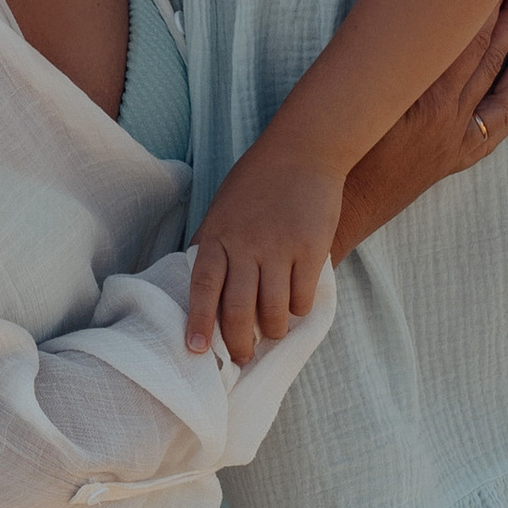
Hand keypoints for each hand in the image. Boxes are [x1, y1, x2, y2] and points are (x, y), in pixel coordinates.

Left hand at [185, 141, 345, 364]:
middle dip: (239, 344)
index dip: (198, 322)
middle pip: (239, 310)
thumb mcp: (222, 209)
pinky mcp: (311, 250)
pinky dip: (298, 310)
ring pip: (273, 312)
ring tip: (272, 333)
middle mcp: (246, 245)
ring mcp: (279, 248)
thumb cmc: (257, 181)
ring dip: (273, 331)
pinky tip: (295, 306)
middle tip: (241, 357)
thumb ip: (213, 246)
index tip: (197, 349)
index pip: (202, 287)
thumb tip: (204, 290)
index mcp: (217, 235)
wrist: (303, 151)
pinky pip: (302, 298)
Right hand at [336, 0, 507, 252]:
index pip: (467, 34)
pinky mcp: (453, 160)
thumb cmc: (327, 147)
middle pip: (491, 53)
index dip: (485, 0)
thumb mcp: (348, 91)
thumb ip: (380, 52)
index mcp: (424, 95)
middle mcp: (449, 116)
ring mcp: (456, 140)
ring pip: (502, 87)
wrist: (332, 211)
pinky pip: (497, 128)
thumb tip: (404, 13)